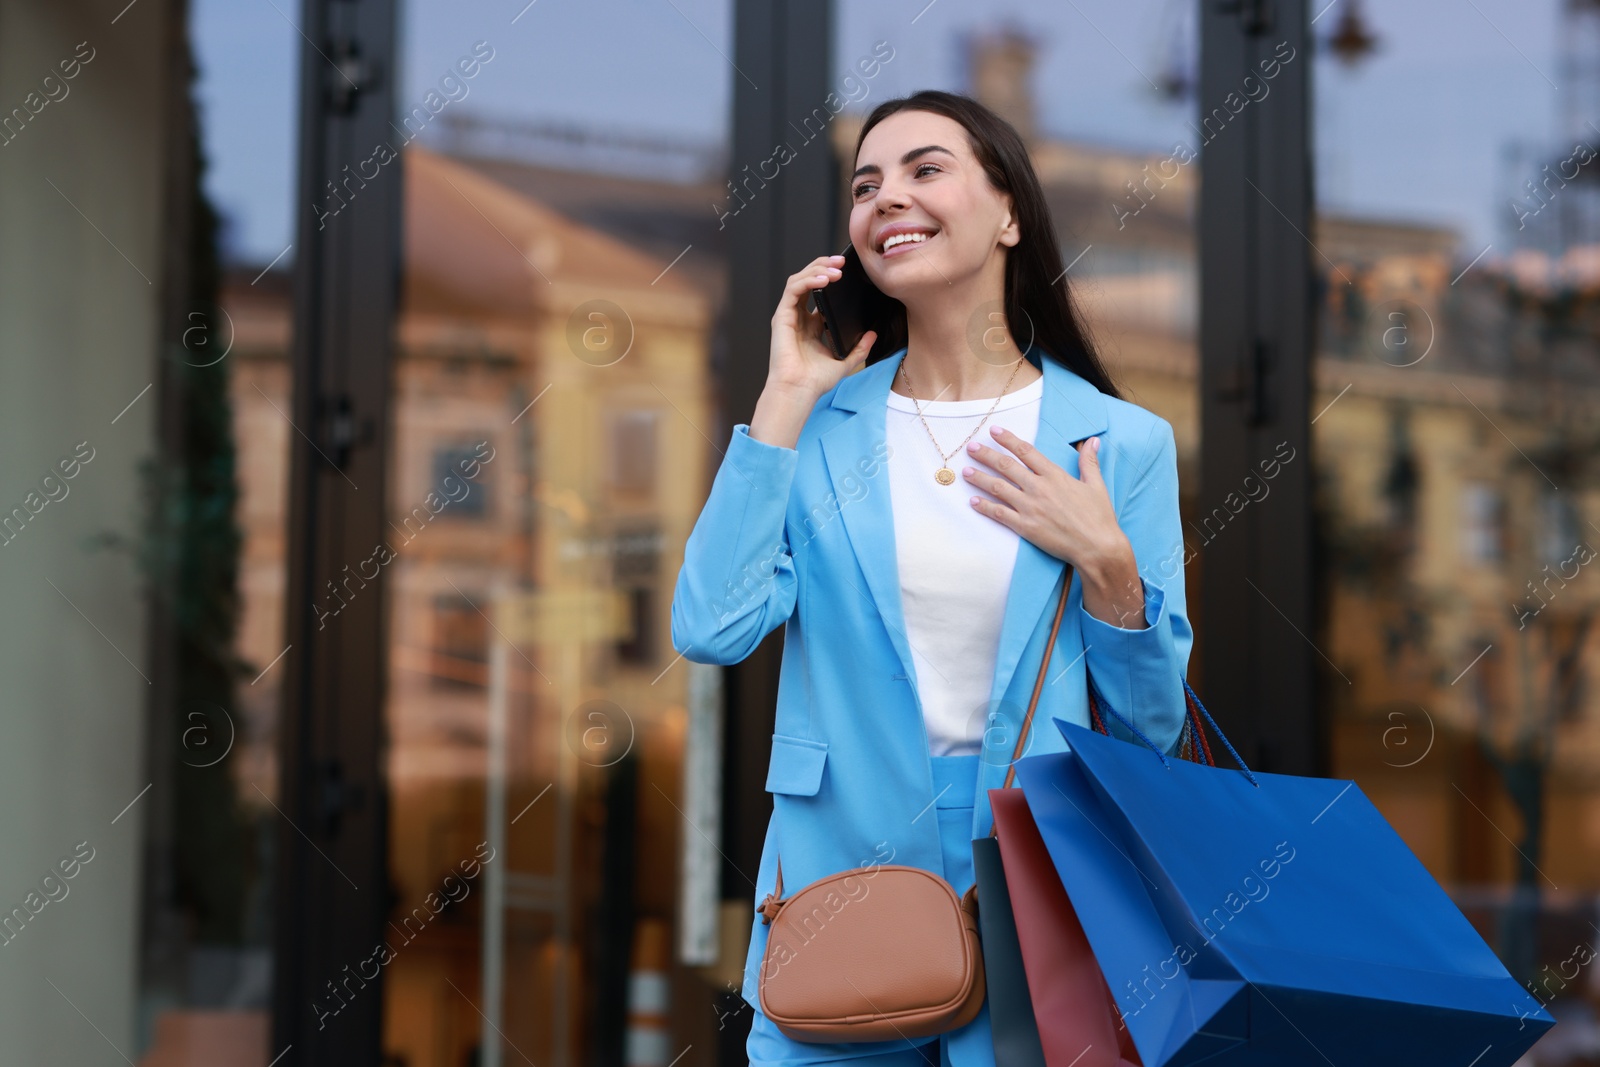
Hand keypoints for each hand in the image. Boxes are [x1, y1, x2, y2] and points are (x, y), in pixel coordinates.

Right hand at [766, 254, 876, 399]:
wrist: (799, 391)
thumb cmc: (815, 381)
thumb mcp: (845, 361)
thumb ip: (859, 348)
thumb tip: (873, 333)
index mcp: (811, 325)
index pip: (820, 292)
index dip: (832, 278)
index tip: (850, 272)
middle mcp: (798, 316)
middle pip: (809, 280)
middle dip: (825, 266)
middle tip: (843, 260)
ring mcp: (788, 315)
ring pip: (800, 279)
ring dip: (818, 269)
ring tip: (836, 268)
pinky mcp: (781, 316)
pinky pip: (794, 289)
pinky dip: (809, 280)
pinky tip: (824, 279)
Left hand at [962, 428, 1146, 629]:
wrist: (1097, 547)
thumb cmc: (1099, 517)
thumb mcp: (1096, 485)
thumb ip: (1089, 461)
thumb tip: (1092, 440)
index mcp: (1055, 476)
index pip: (1026, 452)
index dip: (1008, 440)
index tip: (994, 431)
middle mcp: (1039, 488)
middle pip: (1006, 466)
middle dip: (986, 455)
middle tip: (971, 448)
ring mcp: (1030, 508)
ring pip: (998, 488)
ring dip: (980, 478)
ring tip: (965, 472)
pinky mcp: (1025, 527)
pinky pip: (1000, 514)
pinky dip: (985, 507)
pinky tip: (973, 501)